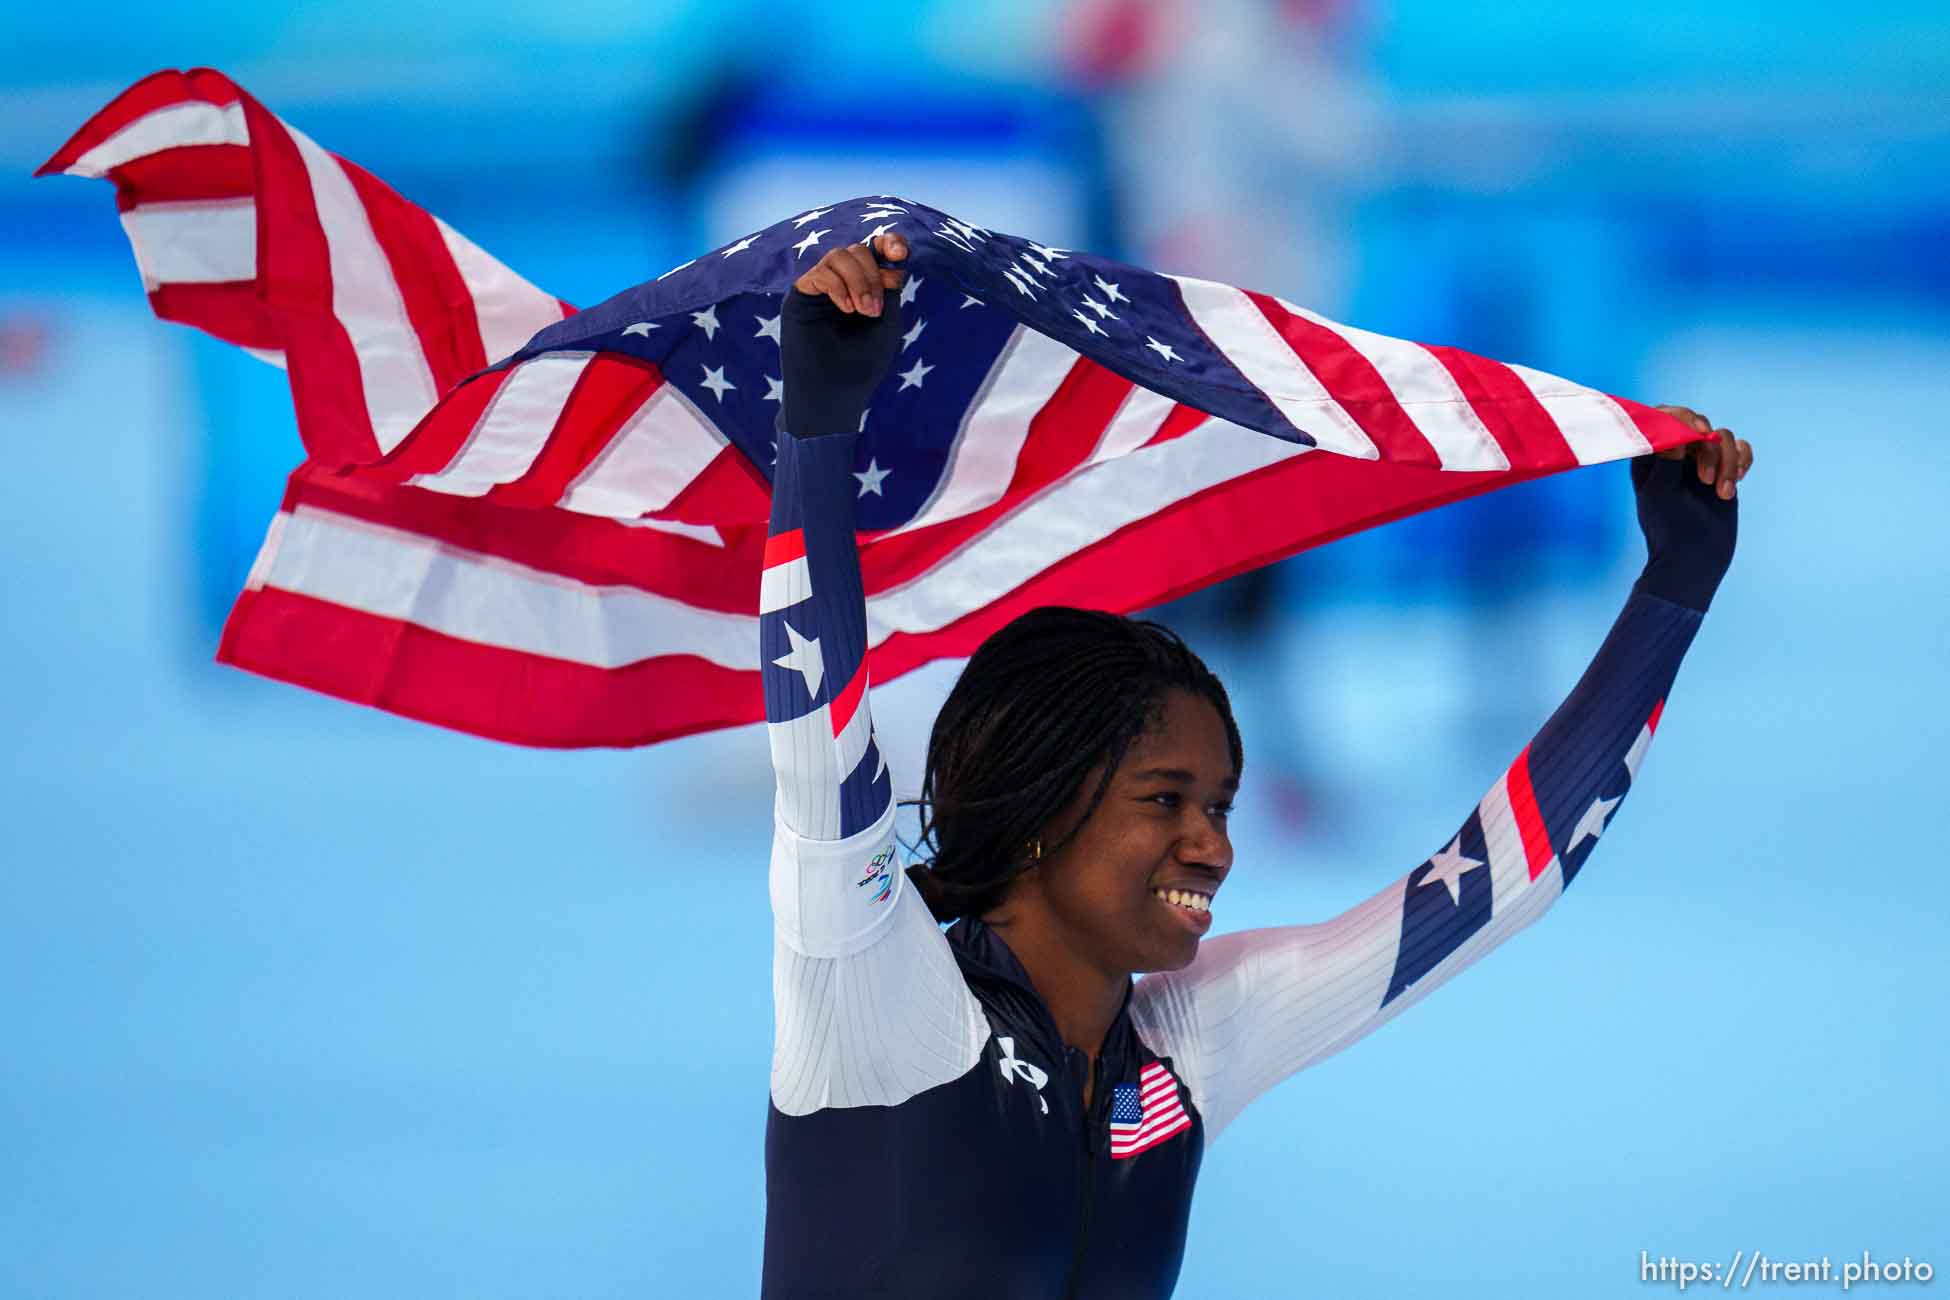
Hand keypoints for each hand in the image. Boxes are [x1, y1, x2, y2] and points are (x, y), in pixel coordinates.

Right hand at [781, 233, 909, 435]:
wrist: (834, 394)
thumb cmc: (862, 364)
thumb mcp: (886, 320)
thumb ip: (887, 286)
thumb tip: (888, 259)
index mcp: (865, 287)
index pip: (875, 251)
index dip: (889, 243)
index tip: (901, 255)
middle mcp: (842, 283)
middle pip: (858, 250)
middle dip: (873, 274)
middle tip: (875, 309)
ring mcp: (820, 288)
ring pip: (838, 255)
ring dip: (857, 280)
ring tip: (864, 311)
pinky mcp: (800, 297)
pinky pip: (819, 273)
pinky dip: (837, 287)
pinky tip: (847, 309)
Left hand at [1630, 404, 1746, 610]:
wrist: (1694, 559)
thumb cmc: (1669, 529)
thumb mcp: (1660, 494)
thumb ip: (1665, 462)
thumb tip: (1672, 432)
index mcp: (1649, 456)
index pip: (1662, 417)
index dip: (1681, 417)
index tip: (1697, 433)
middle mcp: (1674, 453)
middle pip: (1697, 425)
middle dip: (1708, 450)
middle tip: (1706, 480)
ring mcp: (1700, 461)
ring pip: (1722, 437)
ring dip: (1728, 463)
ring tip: (1722, 494)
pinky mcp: (1723, 470)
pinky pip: (1740, 448)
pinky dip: (1742, 461)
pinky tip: (1736, 484)